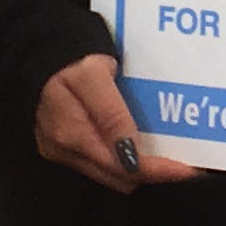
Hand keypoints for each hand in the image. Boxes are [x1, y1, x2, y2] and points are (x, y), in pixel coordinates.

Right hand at [33, 51, 197, 195]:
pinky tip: (140, 146)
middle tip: (183, 162)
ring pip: (111, 174)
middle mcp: (65, 150)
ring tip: (167, 155)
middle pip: (119, 177)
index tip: (188, 170)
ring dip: (139, 167)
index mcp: (72, 134)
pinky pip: (101, 163)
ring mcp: (62, 151)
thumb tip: (133, 155)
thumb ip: (112, 116)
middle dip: (152, 173)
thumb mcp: (94, 77)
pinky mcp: (63, 147)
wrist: (37, 48)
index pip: (123, 167)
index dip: (157, 171)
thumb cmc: (69, 57)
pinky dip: (123, 158)